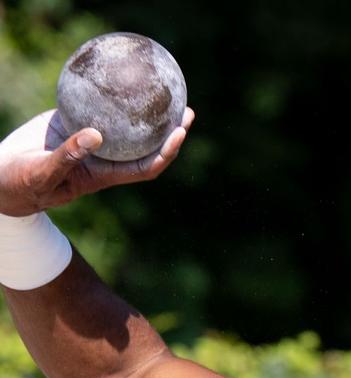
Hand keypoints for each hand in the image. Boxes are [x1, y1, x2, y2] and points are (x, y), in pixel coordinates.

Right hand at [0, 107, 193, 216]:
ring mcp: (93, 142)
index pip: (146, 165)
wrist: (3, 175)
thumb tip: (95, 135)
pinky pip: (98, 108)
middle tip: (186, 109)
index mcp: (106, 175)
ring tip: (165, 90)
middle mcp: (106, 158)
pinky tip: (115, 75)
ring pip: (128, 127)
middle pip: (148, 146)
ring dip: (148, 113)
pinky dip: (109, 96)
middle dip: (170, 131)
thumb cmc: (24, 183)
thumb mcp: (44, 172)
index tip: (179, 133)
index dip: (166, 151)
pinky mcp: (75, 125)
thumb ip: (68, 157)